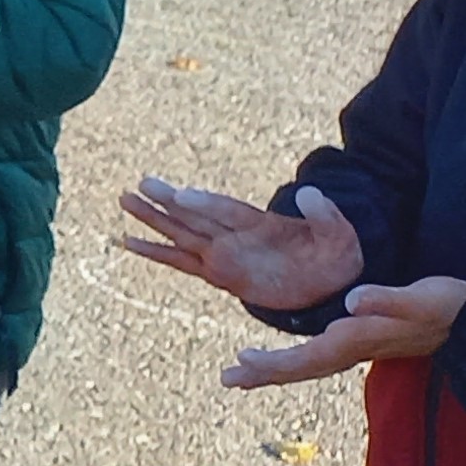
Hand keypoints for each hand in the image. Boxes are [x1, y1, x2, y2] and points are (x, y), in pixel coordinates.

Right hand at [117, 178, 366, 312]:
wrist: (332, 279)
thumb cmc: (337, 253)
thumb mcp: (340, 232)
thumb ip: (325, 214)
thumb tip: (310, 193)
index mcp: (261, 224)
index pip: (228, 212)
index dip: (206, 204)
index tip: (181, 196)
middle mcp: (235, 236)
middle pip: (196, 217)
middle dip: (168, 203)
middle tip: (140, 186)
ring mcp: (223, 253)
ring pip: (181, 235)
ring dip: (154, 220)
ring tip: (125, 200)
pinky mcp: (218, 274)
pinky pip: (181, 263)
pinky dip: (156, 254)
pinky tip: (130, 242)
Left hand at [224, 275, 465, 388]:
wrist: (464, 317)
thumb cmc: (442, 306)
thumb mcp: (419, 299)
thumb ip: (387, 300)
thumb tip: (353, 301)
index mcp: (356, 341)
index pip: (307, 358)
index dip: (275, 363)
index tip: (242, 362)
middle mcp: (351, 349)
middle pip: (300, 367)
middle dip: (263, 374)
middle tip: (226, 379)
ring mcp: (354, 348)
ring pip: (306, 363)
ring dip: (273, 368)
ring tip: (239, 372)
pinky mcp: (359, 340)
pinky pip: (316, 354)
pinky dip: (292, 358)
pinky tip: (277, 357)